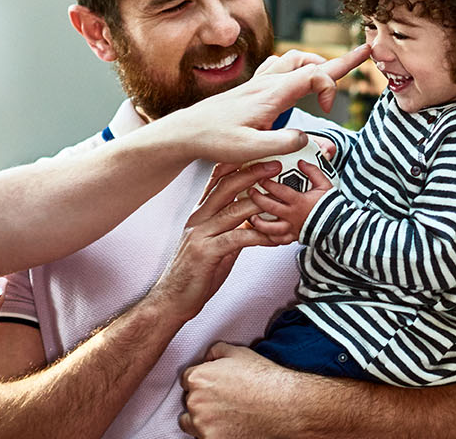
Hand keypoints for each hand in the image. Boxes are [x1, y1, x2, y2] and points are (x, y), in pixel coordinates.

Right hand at [146, 162, 283, 323]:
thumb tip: (252, 219)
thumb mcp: (214, 244)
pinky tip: (276, 237)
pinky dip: (259, 235)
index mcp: (200, 214)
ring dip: (262, 203)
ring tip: (283, 199)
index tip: (259, 154)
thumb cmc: (195, 273)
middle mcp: (198, 219)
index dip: (237, 165)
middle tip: (275, 164)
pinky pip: (237, 238)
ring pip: (233, 210)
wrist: (172, 300)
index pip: (217, 181)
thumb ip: (231, 229)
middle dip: (252, 173)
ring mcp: (200, 234)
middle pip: (226, 187)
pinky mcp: (206, 252)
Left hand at [155, 45, 369, 164]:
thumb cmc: (215, 141)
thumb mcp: (250, 149)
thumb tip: (305, 135)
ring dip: (315, 63)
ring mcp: (258, 83)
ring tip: (330, 72)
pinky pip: (278, 67)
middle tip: (363, 53)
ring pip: (293, 59)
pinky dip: (295, 67)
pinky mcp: (251, 88)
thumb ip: (281, 143)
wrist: (186, 131)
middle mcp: (267, 83)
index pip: (313, 75)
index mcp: (271, 94)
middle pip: (308, 60)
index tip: (328, 111)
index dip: (330, 87)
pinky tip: (294, 78)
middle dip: (337, 60)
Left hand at [179, 342, 309, 437]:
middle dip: (203, 401)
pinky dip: (215, 434)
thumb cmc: (265, 380)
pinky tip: (232, 427)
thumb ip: (216, 351)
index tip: (213, 387)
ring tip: (227, 416)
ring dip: (204, 420)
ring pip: (192, 423)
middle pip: (189, 402)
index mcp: (198, 378)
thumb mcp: (239, 353)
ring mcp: (203, 426)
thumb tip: (208, 357)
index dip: (202, 382)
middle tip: (224, 401)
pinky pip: (204, 438)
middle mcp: (196, 402)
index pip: (186, 380)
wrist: (286, 406)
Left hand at [246, 161, 331, 241]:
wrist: (338, 226)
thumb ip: (313, 171)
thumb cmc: (332, 206)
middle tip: (250, 191)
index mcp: (299, 202)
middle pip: (269, 207)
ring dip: (258, 222)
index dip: (268, 183)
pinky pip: (276, 240)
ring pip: (269, 228)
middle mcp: (292, 216)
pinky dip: (267, 237)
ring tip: (251, 216)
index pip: (279, 191)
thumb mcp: (324, 184)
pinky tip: (261, 231)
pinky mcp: (292, 238)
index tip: (261, 178)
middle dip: (257, 198)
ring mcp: (291, 228)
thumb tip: (301, 161)